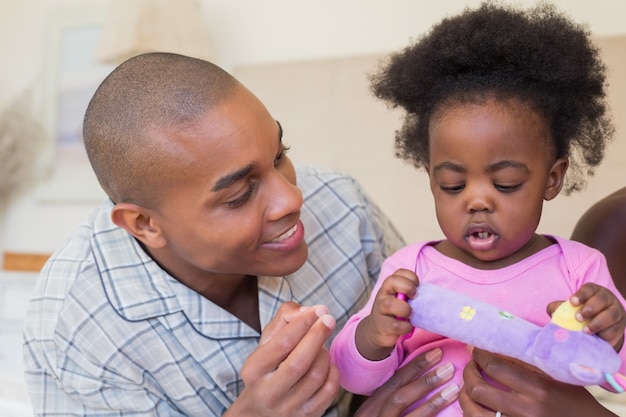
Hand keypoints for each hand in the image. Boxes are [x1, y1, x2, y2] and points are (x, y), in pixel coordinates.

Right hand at [226, 302, 338, 416]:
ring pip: (317, 375)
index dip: (303, 323)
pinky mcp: (308, 416)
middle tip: (328, 320)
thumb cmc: (269, 366)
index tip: (318, 310)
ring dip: (324, 354)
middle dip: (317, 336)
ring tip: (320, 346)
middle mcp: (269, 392)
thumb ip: (285, 317)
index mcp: (254, 370)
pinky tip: (325, 364)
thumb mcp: (268, 340)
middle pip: (299, 362)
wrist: (263, 409)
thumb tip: (309, 311)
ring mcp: (289, 408)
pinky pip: (330, 390)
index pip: (281, 343)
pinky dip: (332, 371)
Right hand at [355, 348, 458, 416]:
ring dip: (432, 400)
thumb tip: (417, 381)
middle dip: (424, 378)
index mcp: (369, 409)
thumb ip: (389, 402)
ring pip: (407, 413)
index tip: (435, 353)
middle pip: (398, 394)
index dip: (414, 366)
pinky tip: (449, 414)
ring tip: (453, 388)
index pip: (392, 382)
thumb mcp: (376, 416)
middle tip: (448, 366)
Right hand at [356, 268, 417, 359]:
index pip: (399, 272)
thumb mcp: (402, 299)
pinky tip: (407, 326)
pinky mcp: (382, 326)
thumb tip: (430, 295)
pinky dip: (405, 326)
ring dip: (404, 309)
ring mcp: (380, 310)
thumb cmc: (396, 312)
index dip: (411, 277)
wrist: (379, 329)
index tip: (417, 287)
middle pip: (391, 281)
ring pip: (389, 304)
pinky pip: (395, 325)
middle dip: (407, 287)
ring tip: (410, 314)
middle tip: (414, 297)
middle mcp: (383, 295)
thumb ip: (411, 294)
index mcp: (390, 286)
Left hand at [460, 347, 617, 416]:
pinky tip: (476, 405)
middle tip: (471, 366)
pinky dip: (473, 413)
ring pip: (473, 413)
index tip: (476, 349)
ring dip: (465, 396)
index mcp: (538, 390)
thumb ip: (527, 361)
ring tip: (469, 386)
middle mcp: (525, 411)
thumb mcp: (557, 377)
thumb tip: (494, 346)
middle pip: (477, 389)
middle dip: (468, 373)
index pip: (495, 366)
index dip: (479, 355)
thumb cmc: (576, 403)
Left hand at [549, 283, 625, 349]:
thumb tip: (552, 311)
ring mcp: (617, 313)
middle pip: (602, 299)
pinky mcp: (620, 328)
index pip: (589, 289)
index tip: (572, 302)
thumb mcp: (570, 309)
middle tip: (578, 318)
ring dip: (598, 323)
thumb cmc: (580, 315)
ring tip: (585, 330)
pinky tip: (597, 338)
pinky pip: (615, 330)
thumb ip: (560, 308)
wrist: (597, 331)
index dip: (581, 295)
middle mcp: (608, 299)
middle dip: (590, 308)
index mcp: (594, 291)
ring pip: (612, 315)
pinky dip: (605, 335)